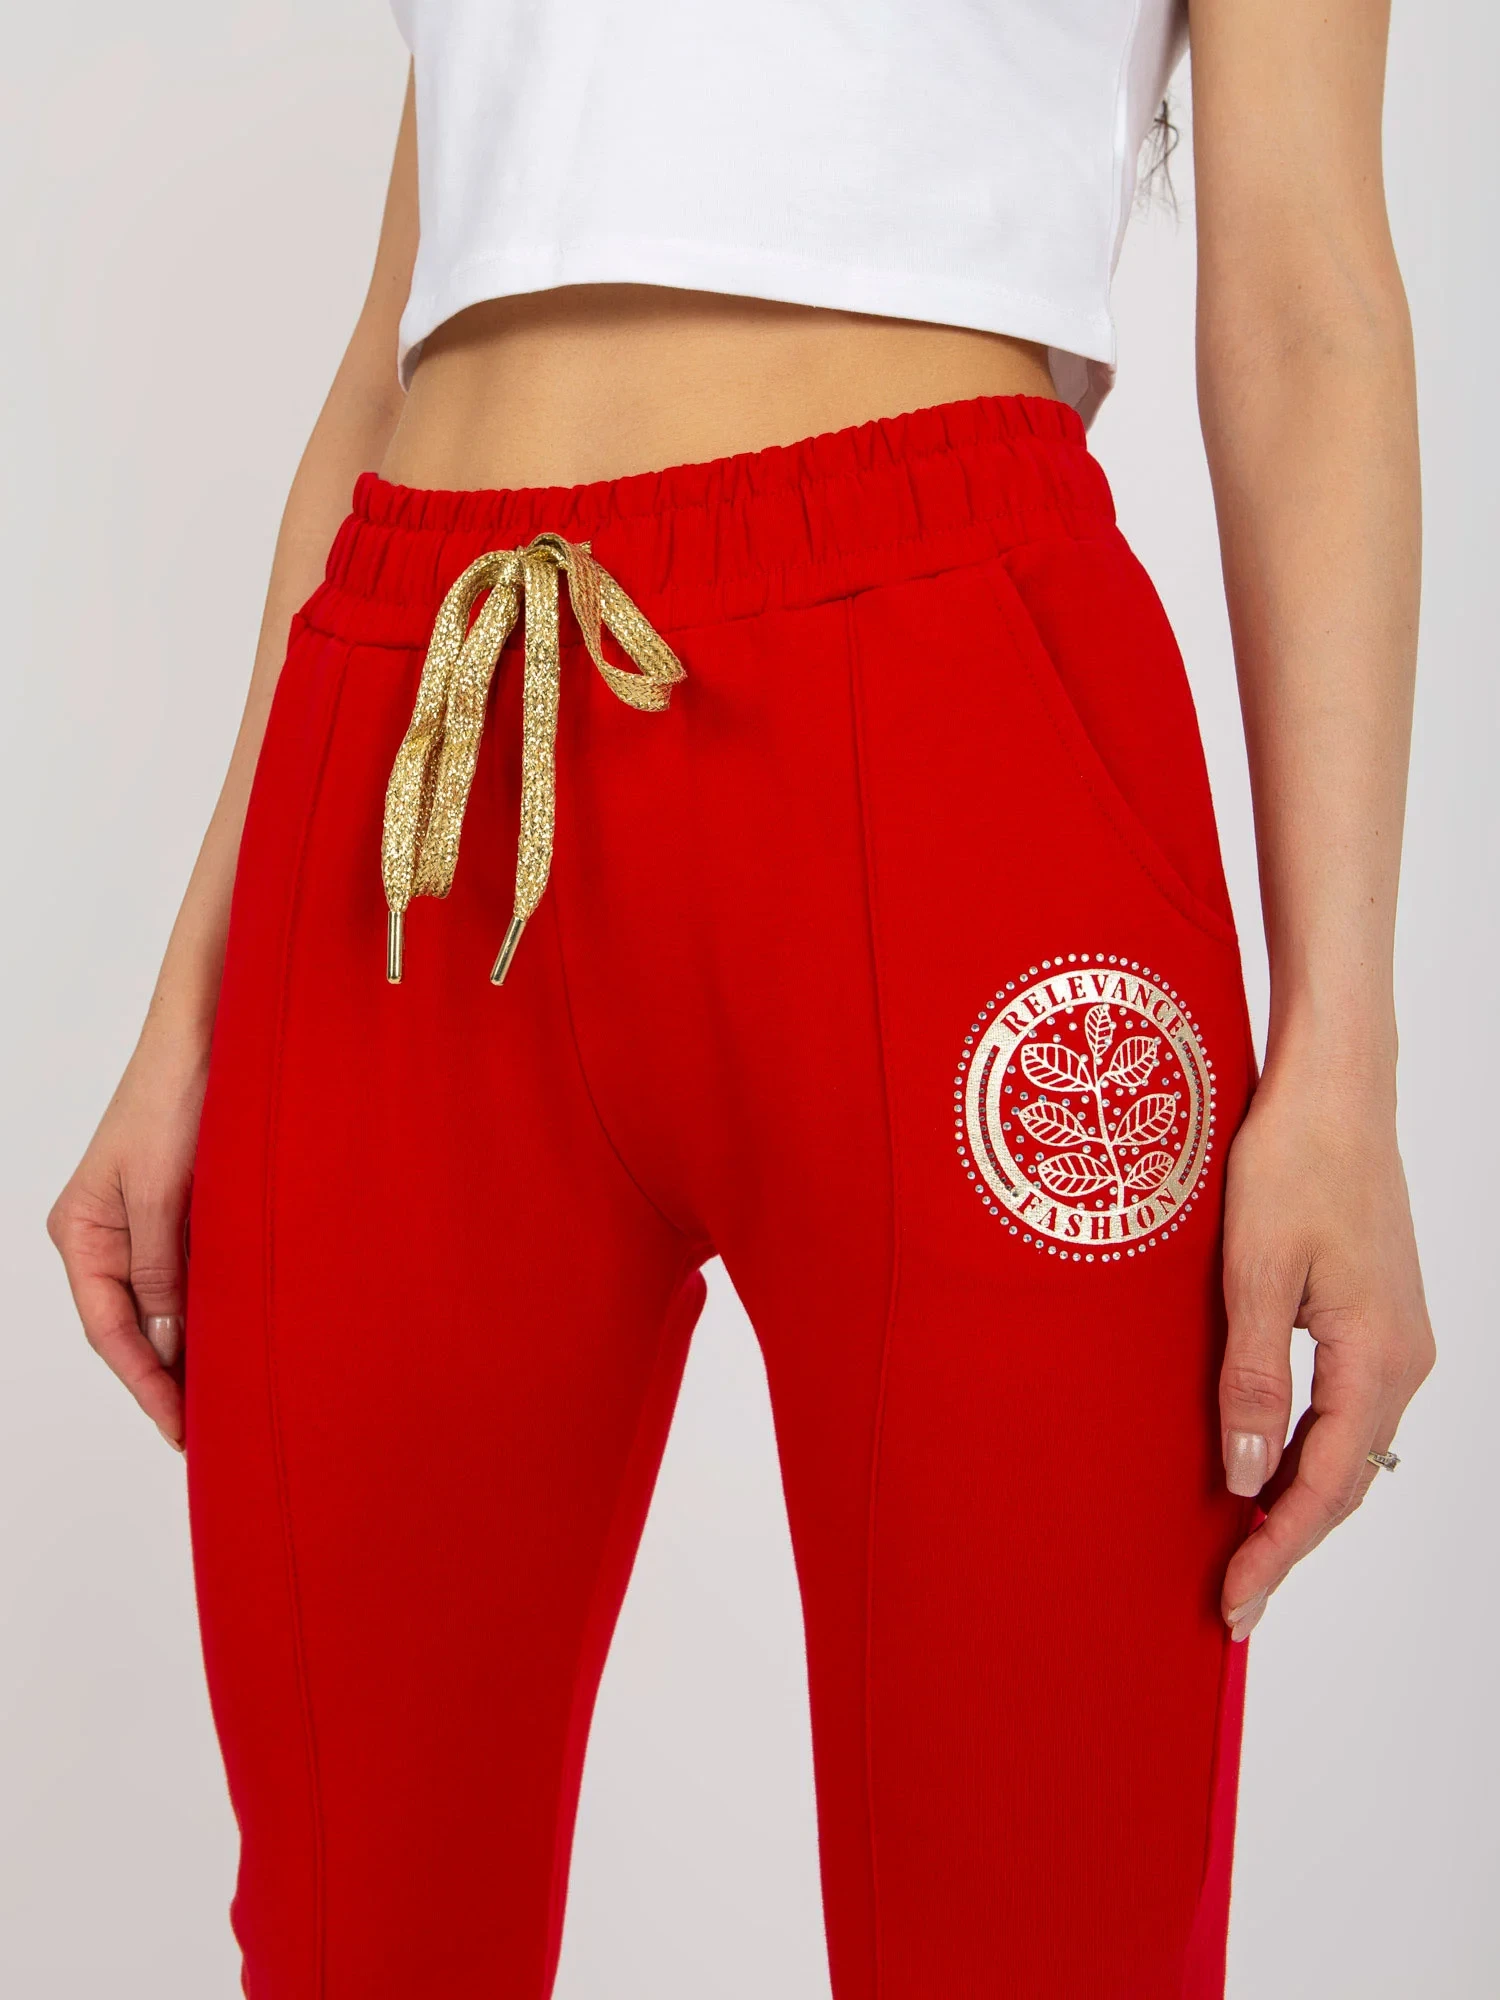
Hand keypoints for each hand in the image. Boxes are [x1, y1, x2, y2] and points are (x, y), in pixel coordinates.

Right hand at [47, 1031, 209, 1451]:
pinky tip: (244, 1333)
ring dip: (197, 1344)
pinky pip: (198, 1271)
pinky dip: (217, 1305)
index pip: (111, 1330)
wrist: (212, 1031)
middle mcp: (110, 1233)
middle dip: (170, 1376)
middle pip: (136, 1325)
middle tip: (212, 1429)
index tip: (180, 1429)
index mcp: (83, 1231)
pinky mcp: (190, 1206)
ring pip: (170, 1302)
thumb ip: (161, 1267)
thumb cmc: (175, 1095)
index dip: (148, 1384)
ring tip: (232, 1396)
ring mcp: (150, 1221)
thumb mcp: (162, 1190)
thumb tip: (170, 1337)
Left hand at [1216, 1062, 1433, 1636]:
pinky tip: (1270, 1465)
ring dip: (1300, 1499)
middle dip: (1289, 1541)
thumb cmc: (1293, 1161)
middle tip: (1235, 1601)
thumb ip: (1251, 1377)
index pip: (1326, 1483)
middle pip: (1346, 1479)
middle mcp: (1403, 1357)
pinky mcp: (1379, 1315)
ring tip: (1246, 1550)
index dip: (1279, 1547)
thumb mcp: (1255, 1272)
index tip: (1237, 1599)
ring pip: (1349, 1446)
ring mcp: (1398, 1337)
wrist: (1336, 1089)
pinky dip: (1310, 1450)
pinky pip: (1347, 1408)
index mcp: (1378, 1355)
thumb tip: (1244, 1475)